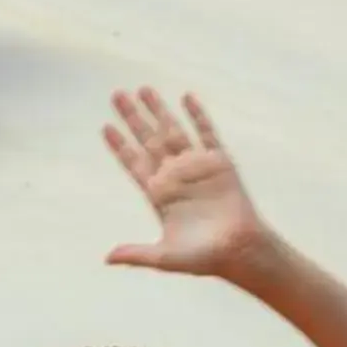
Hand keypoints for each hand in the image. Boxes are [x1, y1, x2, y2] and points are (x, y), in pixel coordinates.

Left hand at [102, 88, 268, 276]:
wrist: (240, 251)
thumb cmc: (203, 258)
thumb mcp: (165, 257)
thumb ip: (136, 254)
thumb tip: (107, 258)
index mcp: (158, 195)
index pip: (134, 164)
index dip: (120, 146)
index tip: (106, 127)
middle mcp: (175, 176)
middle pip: (148, 140)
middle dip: (133, 118)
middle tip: (116, 95)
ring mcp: (196, 166)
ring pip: (173, 131)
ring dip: (158, 110)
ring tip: (143, 88)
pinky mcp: (219, 162)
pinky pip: (206, 132)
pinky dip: (197, 115)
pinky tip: (186, 96)